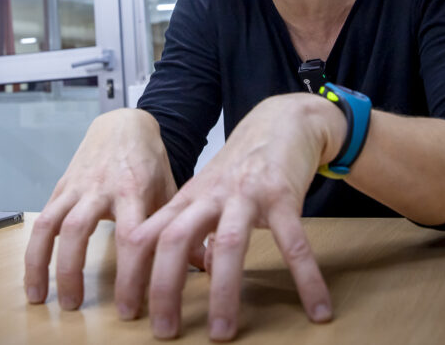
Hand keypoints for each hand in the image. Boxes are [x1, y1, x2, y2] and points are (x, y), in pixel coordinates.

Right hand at [23, 108, 194, 310]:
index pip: (131, 237)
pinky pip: (40, 221)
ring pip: (51, 225)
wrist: (123, 124)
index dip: (129, 274)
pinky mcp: (60, 188)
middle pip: (80, 231)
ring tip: (42, 298)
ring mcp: (77, 187)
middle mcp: (100, 187)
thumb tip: (205, 266)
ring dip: (42, 264)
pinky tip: (33, 277)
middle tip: (76, 308)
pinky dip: (33, 250)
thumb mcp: (170, 190)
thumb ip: (181, 229)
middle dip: (74, 272)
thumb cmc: (149, 162)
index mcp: (134, 190)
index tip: (129, 307)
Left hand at [117, 93, 345, 340]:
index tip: (127, 311)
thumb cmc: (242, 164)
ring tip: (224, 332)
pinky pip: (294, 242)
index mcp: (188, 199)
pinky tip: (318, 308)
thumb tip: (203, 271)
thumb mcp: (211, 194)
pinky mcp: (282, 194)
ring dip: (223, 292)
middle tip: (164, 331)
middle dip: (164, 287)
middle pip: (174, 240)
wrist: (282, 121)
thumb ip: (200, 229)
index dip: (132, 272)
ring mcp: (245, 194)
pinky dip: (306, 277)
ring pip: (227, 245)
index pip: (146, 235)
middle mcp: (209, 196)